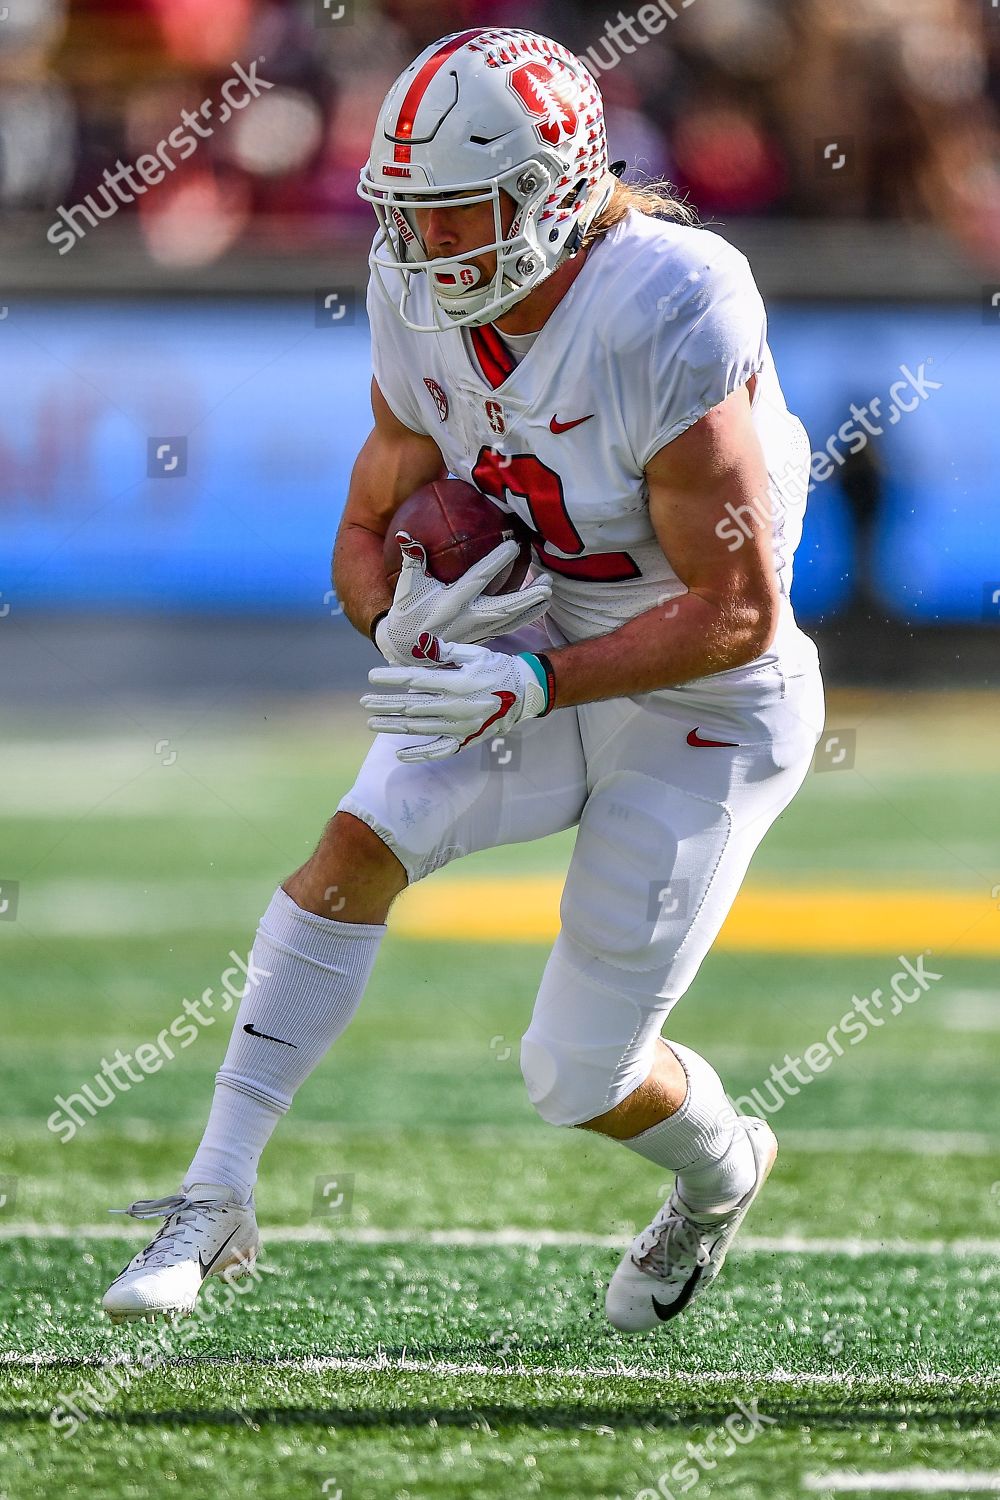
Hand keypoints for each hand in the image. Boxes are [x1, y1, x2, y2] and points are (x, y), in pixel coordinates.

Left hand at [361, 638, 551, 761]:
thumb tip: (421, 644)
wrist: (525, 694)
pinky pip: (439, 751)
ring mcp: (460, 727)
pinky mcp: (466, 740)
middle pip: (412, 706)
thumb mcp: (475, 654)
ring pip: (419, 729)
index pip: (416, 680)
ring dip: (393, 726)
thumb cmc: (497, 669)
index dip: (391, 679)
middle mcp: (456, 707)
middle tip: (364, 702)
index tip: (371, 677)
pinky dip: (418, 754)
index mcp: (457, 682)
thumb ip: (446, 651)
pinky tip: (400, 754)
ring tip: (372, 722)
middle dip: (385, 704)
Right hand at [373, 531, 551, 664]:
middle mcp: (467, 619)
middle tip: (547, 582)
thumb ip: (412, 560)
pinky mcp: (479, 640)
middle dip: (527, 596)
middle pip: (504, 607)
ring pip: (510, 621)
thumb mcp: (407, 587)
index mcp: (451, 602)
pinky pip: (507, 629)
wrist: (406, 649)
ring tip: (549, 593)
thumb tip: (405, 534)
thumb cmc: (408, 612)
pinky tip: (538, 609)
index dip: (496, 562)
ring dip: (531, 608)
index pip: (479, 579)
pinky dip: (524, 619)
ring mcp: (475, 632)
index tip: (514, 546)